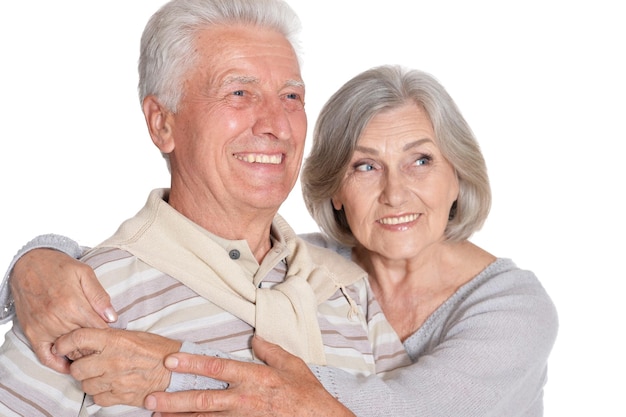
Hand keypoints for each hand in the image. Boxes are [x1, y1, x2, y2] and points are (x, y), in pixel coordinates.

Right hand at [10, 248, 116, 372]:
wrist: (28, 263)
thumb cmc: (59, 267)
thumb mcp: (85, 273)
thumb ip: (99, 296)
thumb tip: (112, 318)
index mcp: (74, 305)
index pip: (99, 330)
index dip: (109, 335)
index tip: (115, 336)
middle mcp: (58, 319)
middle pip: (85, 343)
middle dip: (97, 345)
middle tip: (105, 346)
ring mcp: (43, 328)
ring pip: (69, 350)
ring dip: (81, 352)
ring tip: (92, 351)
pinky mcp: (32, 333)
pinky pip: (45, 356)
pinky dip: (58, 363)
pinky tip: (69, 364)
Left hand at [53, 327, 180, 406]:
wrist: (177, 371)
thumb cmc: (158, 350)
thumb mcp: (134, 335)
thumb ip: (110, 337)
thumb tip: (87, 340)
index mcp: (115, 340)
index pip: (79, 338)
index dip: (64, 342)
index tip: (61, 346)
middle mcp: (112, 360)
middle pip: (77, 367)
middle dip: (79, 366)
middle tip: (88, 364)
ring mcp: (115, 380)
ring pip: (86, 385)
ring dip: (91, 381)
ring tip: (103, 375)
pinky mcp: (120, 396)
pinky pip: (98, 398)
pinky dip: (101, 394)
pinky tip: (110, 385)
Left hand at [145, 336, 355, 416]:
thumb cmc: (305, 392)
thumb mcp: (290, 363)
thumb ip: (269, 349)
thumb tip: (254, 338)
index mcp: (254, 376)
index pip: (217, 367)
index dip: (193, 362)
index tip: (172, 359)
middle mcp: (244, 398)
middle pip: (203, 398)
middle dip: (174, 399)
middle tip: (151, 398)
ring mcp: (243, 416)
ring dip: (180, 416)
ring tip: (157, 415)